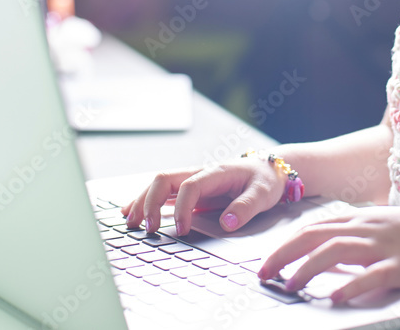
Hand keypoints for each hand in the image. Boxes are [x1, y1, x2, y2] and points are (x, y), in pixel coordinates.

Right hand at [121, 160, 287, 234]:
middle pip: (165, 179)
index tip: (181, 230)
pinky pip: (163, 192)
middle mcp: (199, 173)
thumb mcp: (263, 194)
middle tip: (148, 228)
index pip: (190, 186)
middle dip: (151, 202)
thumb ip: (246, 207)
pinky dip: (145, 200)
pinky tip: (131, 212)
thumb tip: (226, 223)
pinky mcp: (189, 189)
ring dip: (143, 201)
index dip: (182, 208)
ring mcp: (192, 179)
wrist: (268, 169)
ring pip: (159, 184)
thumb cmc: (265, 180)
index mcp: (216, 173)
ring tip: (130, 222)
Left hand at [257, 205, 399, 302]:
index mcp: (360, 219)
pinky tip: (334, 298)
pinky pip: (371, 275)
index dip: (285, 243)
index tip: (267, 260)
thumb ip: (354, 239)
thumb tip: (324, 257)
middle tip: (263, 273)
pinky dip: (349, 286)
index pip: (312, 227)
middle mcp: (366, 228)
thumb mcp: (382, 228)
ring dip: (307, 269)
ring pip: (335, 251)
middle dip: (284, 254)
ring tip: (290, 285)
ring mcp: (384, 245)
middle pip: (315, 236)